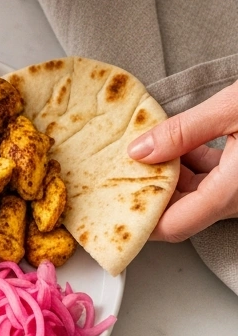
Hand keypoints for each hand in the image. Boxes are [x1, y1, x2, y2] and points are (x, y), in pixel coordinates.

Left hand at [128, 81, 237, 240]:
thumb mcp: (232, 109)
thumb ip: (183, 131)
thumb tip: (139, 150)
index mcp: (235, 191)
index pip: (174, 227)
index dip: (140, 220)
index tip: (110, 202)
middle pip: (181, 211)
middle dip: (149, 191)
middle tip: (117, 167)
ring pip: (197, 195)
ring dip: (170, 175)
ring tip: (143, 146)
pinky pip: (214, 180)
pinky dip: (192, 164)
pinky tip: (178, 139)